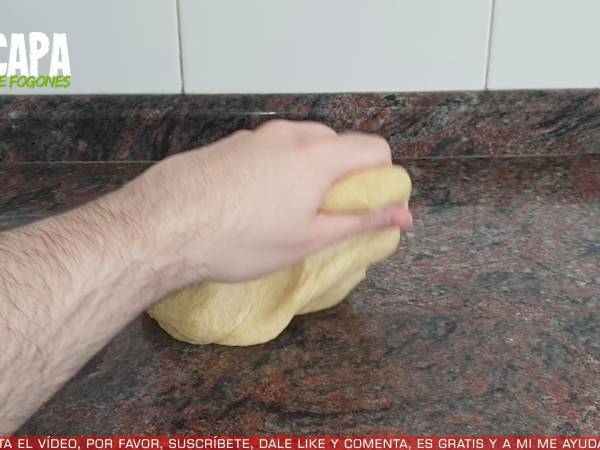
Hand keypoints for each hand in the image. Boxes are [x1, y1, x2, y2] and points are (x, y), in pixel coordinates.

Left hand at [123, 120, 411, 289]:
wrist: (163, 227)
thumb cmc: (239, 240)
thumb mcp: (308, 239)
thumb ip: (361, 221)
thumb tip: (403, 216)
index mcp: (317, 156)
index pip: (375, 147)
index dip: (382, 177)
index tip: (368, 204)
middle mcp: (290, 136)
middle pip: (338, 144)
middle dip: (343, 175)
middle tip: (325, 214)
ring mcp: (257, 137)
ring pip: (302, 146)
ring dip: (309, 172)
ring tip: (286, 211)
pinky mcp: (231, 144)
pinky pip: (270, 150)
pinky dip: (278, 169)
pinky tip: (254, 201)